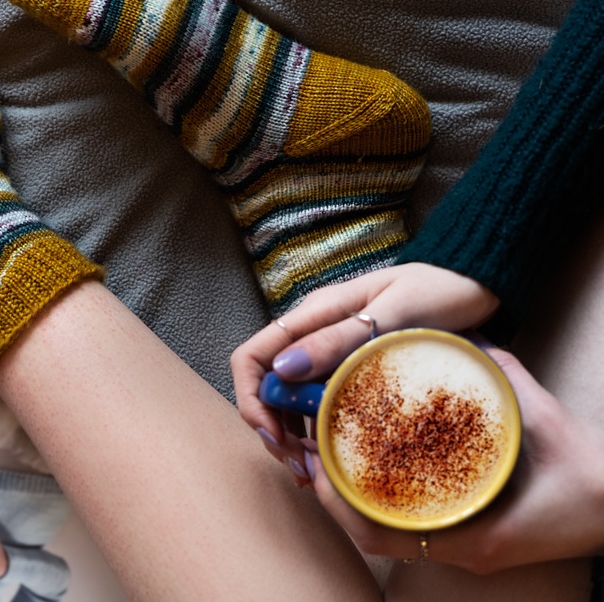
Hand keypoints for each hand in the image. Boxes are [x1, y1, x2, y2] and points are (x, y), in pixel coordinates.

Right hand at [230, 263, 498, 473]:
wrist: (472, 284)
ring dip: (290, 437)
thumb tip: (283, 368)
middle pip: (265, 385)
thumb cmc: (439, 291)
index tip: (274, 435)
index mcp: (314, 315)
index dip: (251, 398)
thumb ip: (340, 338)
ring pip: (287, 400)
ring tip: (312, 473)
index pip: (252, 355)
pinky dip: (315, 434)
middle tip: (299, 467)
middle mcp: (312, 334)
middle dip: (271, 428)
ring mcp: (329, 353)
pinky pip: (317, 404)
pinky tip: (328, 460)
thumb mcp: (394, 312)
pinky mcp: (349, 370)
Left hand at [303, 346, 603, 572]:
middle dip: (334, 497)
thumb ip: (493, 373)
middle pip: (374, 537)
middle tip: (309, 452)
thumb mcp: (536, 415)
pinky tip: (365, 474)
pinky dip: (379, 505)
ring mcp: (465, 551)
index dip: (338, 500)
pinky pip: (411, 533)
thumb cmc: (586, 469)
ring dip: (352, 502)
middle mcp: (462, 550)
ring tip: (326, 458)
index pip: (379, 532)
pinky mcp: (471, 544)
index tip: (315, 463)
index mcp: (473, 534)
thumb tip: (458, 335)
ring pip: (387, 538)